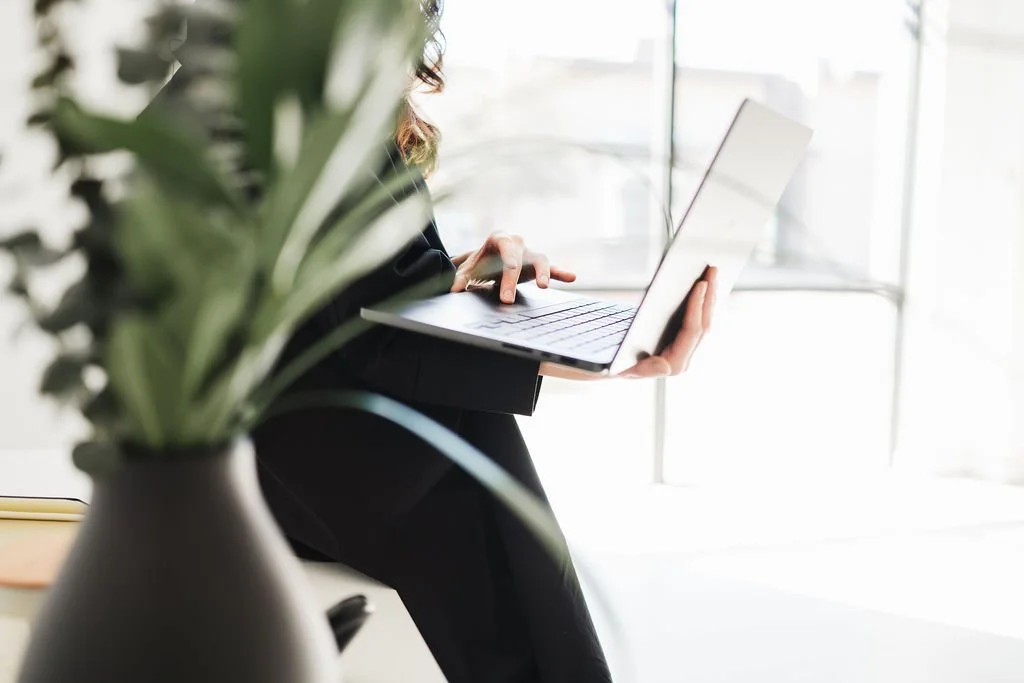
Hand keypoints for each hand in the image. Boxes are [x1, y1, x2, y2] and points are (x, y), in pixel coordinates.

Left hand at [450, 232, 576, 303]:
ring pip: (540, 260)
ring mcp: (530, 254)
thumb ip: (461, 278)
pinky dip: (561, 273)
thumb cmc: (480, 262)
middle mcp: (517, 242)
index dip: (506, 259)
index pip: (504, 245)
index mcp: (499, 238)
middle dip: (512, 280)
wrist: (490, 259)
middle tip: (506, 300)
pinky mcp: (538, 265)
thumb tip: (453, 289)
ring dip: (543, 273)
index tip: (505, 277)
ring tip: (543, 286)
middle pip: (519, 259)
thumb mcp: (469, 268)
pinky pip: (552, 268)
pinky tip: (572, 277)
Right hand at [539, 267, 718, 380]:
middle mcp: (685, 358)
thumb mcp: (625, 369)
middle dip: (709, 296)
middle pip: (704, 323)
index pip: (693, 331)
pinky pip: (698, 319)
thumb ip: (645, 369)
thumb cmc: (618, 366)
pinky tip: (705, 287)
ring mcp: (686, 350)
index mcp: (676, 363)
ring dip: (710, 296)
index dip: (698, 307)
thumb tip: (666, 367)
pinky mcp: (683, 341)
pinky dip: (702, 301)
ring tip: (712, 274)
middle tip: (712, 271)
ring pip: (704, 320)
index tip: (701, 285)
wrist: (615, 368)